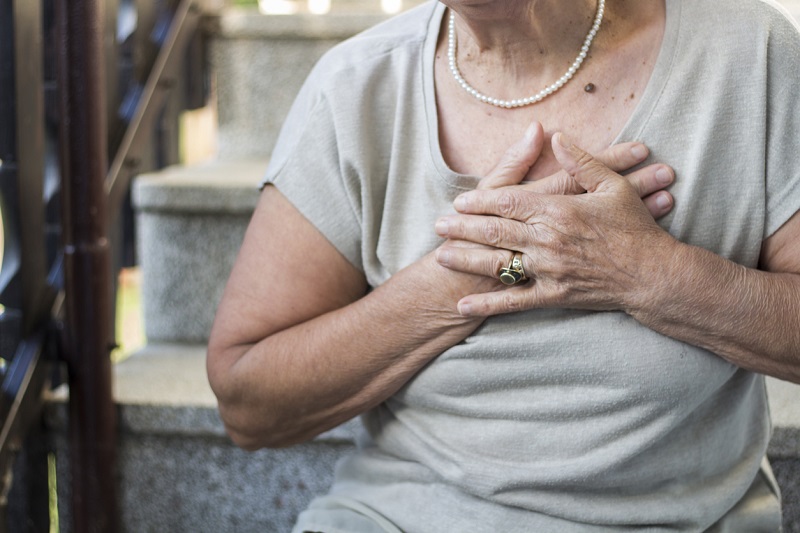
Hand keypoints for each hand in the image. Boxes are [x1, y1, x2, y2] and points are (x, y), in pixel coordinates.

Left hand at [434, 132, 678, 315]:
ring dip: (465, 260)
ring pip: (497, 264)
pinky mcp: (553, 296)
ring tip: (439, 257)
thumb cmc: (635, 228)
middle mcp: (547, 240)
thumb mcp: (612, 186)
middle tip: (437, 226)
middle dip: (462, 228)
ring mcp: (548, 270)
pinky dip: (487, 305)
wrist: (654, 275)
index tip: (459, 202)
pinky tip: (462, 306)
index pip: (507, 202)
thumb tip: (554, 136)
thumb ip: (580, 161)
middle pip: (494, 231)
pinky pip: (514, 302)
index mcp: (558, 210)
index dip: (480, 201)